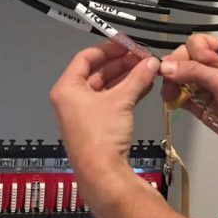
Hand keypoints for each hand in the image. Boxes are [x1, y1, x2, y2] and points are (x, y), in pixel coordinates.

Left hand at [50, 41, 159, 178]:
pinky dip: (126, 93)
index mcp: (67, 89)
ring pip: (106, 87)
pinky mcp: (97, 125)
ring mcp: (84, 113)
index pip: (86, 58)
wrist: (103, 173)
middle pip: (97, 72)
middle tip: (140, 57)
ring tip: (146, 69)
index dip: (107, 49)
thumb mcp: (121, 100)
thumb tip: (150, 63)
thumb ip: (137, 78)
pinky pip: (111, 101)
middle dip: (121, 64)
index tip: (126, 44)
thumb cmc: (100, 136)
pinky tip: (143, 86)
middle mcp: (71, 99)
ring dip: (126, 78)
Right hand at [160, 34, 217, 156]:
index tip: (192, 63)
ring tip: (169, 91)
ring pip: (178, 78)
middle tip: (170, 77)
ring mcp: (203, 86)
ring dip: (170, 83)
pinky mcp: (198, 104)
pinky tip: (171, 99)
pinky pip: (179, 96)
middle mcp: (210, 68)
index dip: (191, 52)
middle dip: (175, 67)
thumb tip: (167, 67)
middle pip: (183, 59)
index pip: (197, 44)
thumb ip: (194, 72)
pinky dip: (172, 97)